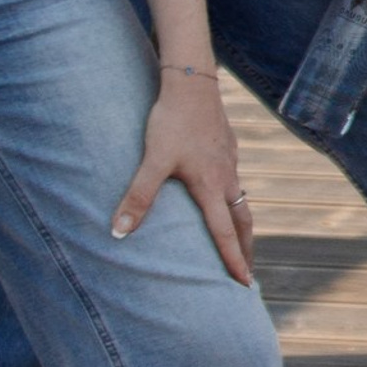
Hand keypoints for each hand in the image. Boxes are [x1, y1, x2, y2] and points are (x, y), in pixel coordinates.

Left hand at [112, 70, 253, 282]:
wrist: (192, 84)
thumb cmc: (171, 122)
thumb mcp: (151, 161)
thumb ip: (137, 196)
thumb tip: (118, 232)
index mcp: (212, 187)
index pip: (224, 233)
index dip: (234, 260)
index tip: (243, 283)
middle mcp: (227, 178)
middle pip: (243, 222)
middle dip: (246, 249)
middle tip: (248, 273)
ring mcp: (230, 162)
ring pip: (242, 201)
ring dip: (243, 225)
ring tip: (240, 240)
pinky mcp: (227, 147)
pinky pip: (236, 180)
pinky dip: (235, 198)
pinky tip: (223, 193)